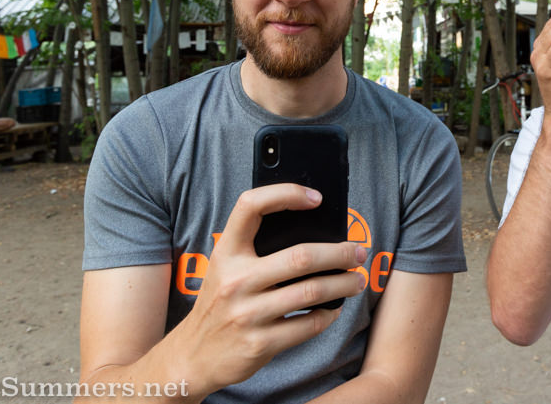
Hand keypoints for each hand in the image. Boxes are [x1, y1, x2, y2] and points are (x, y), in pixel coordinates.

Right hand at [172, 184, 366, 393]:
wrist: (191, 356)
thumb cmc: (219, 304)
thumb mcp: (225, 269)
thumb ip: (256, 250)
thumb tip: (315, 233)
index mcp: (226, 253)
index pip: (251, 206)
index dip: (286, 193)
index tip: (317, 198)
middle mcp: (234, 280)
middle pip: (301, 256)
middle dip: (339, 253)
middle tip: (359, 252)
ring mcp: (246, 314)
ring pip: (312, 292)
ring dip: (344, 284)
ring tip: (357, 280)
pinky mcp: (259, 343)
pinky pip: (308, 325)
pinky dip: (329, 315)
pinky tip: (334, 309)